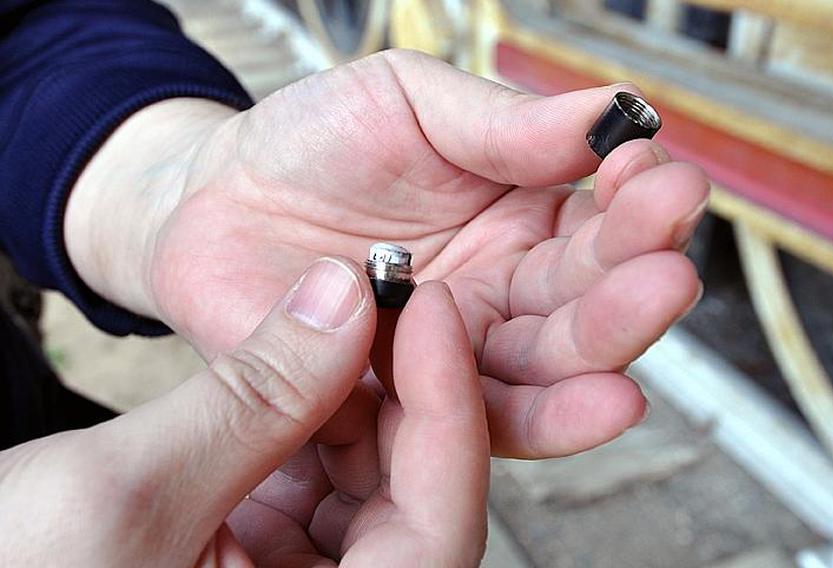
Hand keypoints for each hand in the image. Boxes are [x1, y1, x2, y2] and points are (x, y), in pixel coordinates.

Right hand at [0, 259, 488, 565]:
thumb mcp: (122, 492)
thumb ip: (251, 396)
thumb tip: (344, 295)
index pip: (437, 532)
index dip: (450, 413)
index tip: (435, 309)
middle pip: (415, 505)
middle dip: (406, 396)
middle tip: (389, 299)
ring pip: (371, 491)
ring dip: (357, 403)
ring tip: (342, 323)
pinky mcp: (258, 566)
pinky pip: (318, 490)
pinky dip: (312, 423)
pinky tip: (301, 367)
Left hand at [66, 49, 706, 457]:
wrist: (212, 199)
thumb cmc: (314, 138)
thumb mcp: (410, 101)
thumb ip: (504, 123)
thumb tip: (613, 109)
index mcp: (519, 213)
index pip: (598, 219)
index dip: (635, 204)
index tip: (656, 175)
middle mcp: (503, 290)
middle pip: (585, 303)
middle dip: (633, 287)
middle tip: (671, 268)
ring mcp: (458, 350)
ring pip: (547, 367)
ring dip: (605, 352)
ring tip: (650, 318)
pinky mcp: (408, 399)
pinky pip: (478, 419)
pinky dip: (542, 418)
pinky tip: (599, 403)